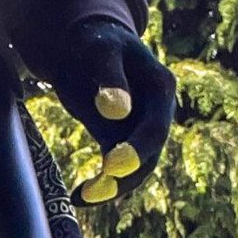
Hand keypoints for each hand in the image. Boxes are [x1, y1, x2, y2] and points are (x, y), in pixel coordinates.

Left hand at [45, 16, 175, 205]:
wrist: (84, 43)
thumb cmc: (96, 40)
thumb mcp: (102, 49)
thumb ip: (111, 76)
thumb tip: (116, 110)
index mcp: (162, 87)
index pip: (156, 127)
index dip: (137, 149)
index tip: (112, 166)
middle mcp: (158, 113)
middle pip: (149, 155)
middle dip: (123, 178)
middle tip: (92, 192)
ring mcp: (140, 129)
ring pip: (134, 170)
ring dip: (110, 188)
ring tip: (80, 198)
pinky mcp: (119, 139)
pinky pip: (115, 170)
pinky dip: (99, 185)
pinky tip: (76, 196)